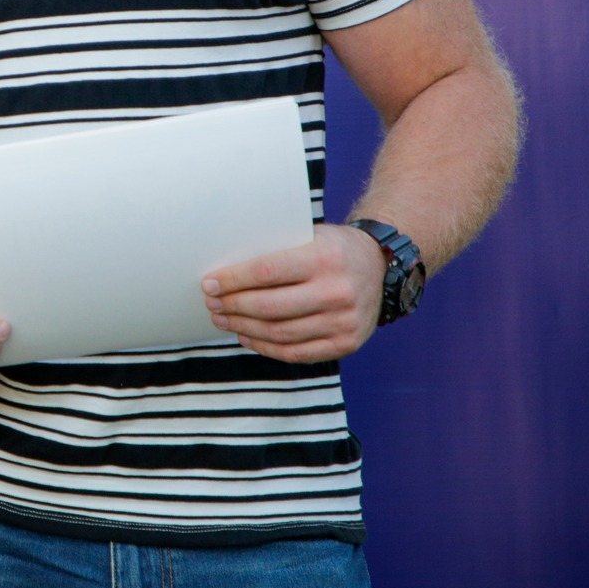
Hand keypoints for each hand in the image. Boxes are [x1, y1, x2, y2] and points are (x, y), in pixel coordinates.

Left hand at [202, 223, 386, 363]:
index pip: (266, 272)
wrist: (380, 264)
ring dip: (244, 328)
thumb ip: (274, 249)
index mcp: (324, 258)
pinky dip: (266, 347)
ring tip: (223, 319)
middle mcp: (338, 291)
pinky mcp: (347, 343)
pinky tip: (246, 337)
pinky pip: (297, 353)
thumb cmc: (331, 247)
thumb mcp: (308, 235)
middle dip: (232, 306)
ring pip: (280, 333)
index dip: (232, 281)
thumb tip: (223, 269)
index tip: (208, 283)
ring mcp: (345, 321)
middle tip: (211, 303)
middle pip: (269, 307)